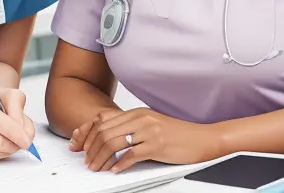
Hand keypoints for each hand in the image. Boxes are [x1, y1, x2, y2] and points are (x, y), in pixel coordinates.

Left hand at [77, 108, 221, 172]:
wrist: (201, 138)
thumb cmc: (177, 134)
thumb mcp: (150, 125)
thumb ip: (131, 128)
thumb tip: (108, 138)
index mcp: (137, 113)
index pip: (103, 120)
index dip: (89, 134)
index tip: (82, 146)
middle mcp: (140, 119)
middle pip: (105, 132)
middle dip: (92, 149)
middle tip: (88, 161)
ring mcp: (148, 131)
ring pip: (114, 143)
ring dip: (102, 158)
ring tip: (97, 167)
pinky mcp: (156, 145)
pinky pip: (131, 155)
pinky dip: (119, 164)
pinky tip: (115, 170)